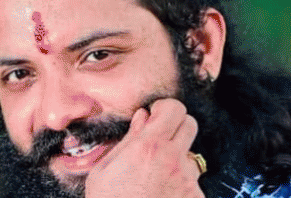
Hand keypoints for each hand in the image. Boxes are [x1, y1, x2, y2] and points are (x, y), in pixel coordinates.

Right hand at [85, 99, 202, 197]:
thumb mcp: (105, 168)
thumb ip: (129, 139)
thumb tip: (143, 117)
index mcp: (149, 146)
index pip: (175, 108)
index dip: (165, 108)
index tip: (155, 115)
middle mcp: (174, 160)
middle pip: (191, 125)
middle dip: (176, 127)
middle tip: (158, 139)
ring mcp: (189, 181)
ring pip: (191, 156)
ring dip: (177, 160)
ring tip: (155, 178)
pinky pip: (192, 182)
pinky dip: (179, 185)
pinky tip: (161, 195)